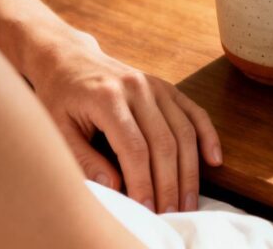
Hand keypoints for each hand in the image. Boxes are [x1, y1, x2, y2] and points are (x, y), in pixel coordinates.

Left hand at [29, 33, 221, 213]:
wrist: (68, 59)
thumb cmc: (60, 97)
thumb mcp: (58, 129)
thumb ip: (85, 159)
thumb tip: (116, 188)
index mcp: (107, 97)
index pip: (134, 148)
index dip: (143, 183)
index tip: (146, 209)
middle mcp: (136, 88)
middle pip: (164, 143)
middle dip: (170, 184)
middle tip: (171, 213)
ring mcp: (155, 85)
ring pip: (184, 131)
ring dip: (190, 171)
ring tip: (189, 202)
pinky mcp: (166, 87)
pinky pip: (194, 112)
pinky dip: (208, 136)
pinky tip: (214, 161)